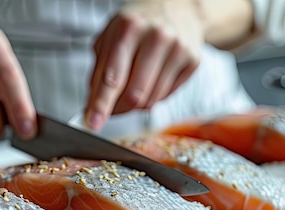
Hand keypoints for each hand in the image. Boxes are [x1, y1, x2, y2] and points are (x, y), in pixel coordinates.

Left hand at [86, 0, 203, 130]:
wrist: (178, 6)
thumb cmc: (139, 23)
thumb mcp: (110, 35)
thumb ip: (99, 69)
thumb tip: (92, 105)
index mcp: (129, 27)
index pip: (112, 77)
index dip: (100, 104)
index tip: (92, 123)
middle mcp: (156, 36)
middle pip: (134, 94)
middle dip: (118, 109)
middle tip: (109, 111)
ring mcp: (177, 49)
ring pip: (150, 100)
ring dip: (135, 104)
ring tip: (132, 87)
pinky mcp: (192, 61)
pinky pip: (165, 96)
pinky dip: (152, 97)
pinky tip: (150, 80)